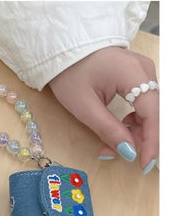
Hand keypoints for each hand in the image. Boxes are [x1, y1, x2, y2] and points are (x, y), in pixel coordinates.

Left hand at [49, 47, 158, 173]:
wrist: (63, 51)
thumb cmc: (69, 74)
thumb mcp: (85, 107)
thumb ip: (109, 129)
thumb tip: (129, 152)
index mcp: (134, 74)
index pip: (153, 114)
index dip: (151, 142)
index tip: (145, 164)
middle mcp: (145, 70)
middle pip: (153, 113)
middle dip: (139, 139)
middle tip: (116, 154)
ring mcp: (142, 72)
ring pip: (148, 110)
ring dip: (133, 132)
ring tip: (110, 145)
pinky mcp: (136, 76)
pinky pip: (141, 103)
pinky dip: (131, 121)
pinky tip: (118, 131)